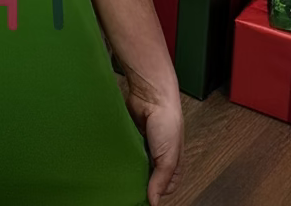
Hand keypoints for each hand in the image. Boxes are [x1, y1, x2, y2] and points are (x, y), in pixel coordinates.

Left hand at [125, 80, 183, 205]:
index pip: (165, 188)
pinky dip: (122, 155)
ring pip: (135, 166)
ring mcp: (144, 147)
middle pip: (148, 177)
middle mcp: (158, 156)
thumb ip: (161, 180)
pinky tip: (117, 159)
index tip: (142, 199)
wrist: (150, 94)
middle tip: (128, 188)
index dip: (155, 194)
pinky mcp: (131, 138)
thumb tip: (153, 201)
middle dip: (140, 182)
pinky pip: (125, 152)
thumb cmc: (168, 120)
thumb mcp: (169, 157)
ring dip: (129, 168)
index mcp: (173, 164)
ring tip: (121, 174)